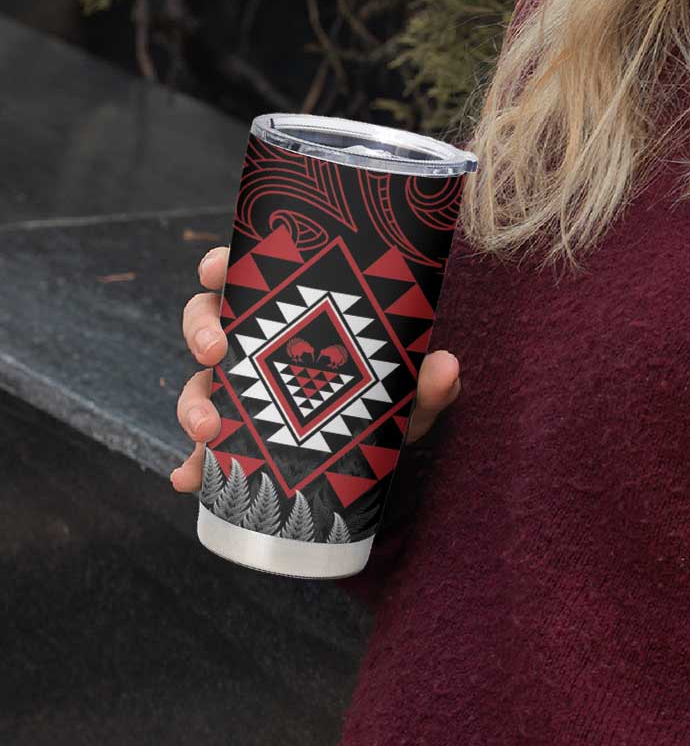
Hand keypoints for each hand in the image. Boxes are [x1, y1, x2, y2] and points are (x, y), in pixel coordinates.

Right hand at [169, 245, 460, 491]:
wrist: (382, 446)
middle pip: (206, 321)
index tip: (217, 269)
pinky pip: (202, 449)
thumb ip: (426, 380)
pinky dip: (190, 464)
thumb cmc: (389, 394)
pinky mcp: (236, 438)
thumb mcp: (408, 388)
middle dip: (201, 332)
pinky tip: (187, 479)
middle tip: (216, 352)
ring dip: (192, 403)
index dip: (221, 265)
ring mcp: (241, 390)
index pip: (246, 274)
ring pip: (198, 382)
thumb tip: (446, 367)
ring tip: (207, 430)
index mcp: (290, 311)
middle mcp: (257, 344)